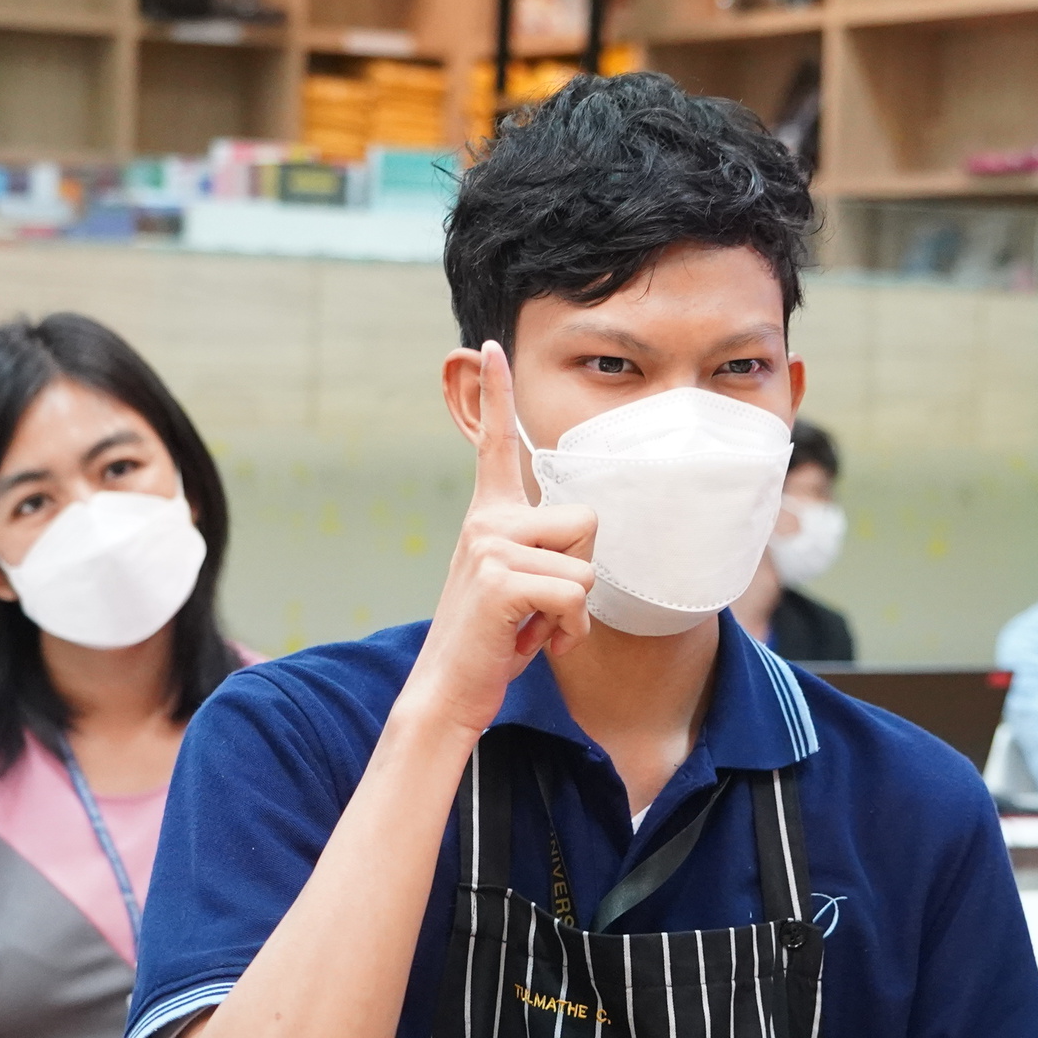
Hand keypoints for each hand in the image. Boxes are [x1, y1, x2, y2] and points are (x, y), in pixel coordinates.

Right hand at [406, 340, 595, 735]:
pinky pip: (575, 594)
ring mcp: (492, 546)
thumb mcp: (521, 587)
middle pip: (587, 519)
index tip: (491, 346)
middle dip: (581, 571)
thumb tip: (580, 553)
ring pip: (586, 563)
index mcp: (490, 517)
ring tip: (534, 626)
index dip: (496, 394)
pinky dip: (569, 629)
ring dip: (575, 610)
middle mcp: (487, 521)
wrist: (450, 691)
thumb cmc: (494, 642)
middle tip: (541, 608)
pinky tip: (535, 642)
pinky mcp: (502, 579)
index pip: (497, 445)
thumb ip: (543, 555)